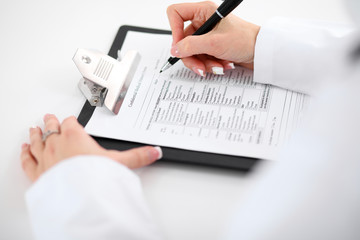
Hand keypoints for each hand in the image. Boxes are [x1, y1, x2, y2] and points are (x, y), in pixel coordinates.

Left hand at [21, 114, 161, 181]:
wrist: (76, 195)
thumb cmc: (93, 176)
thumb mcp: (119, 163)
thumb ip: (138, 156)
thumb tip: (155, 151)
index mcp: (75, 137)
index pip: (71, 123)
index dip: (72, 120)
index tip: (73, 119)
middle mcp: (57, 144)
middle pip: (52, 128)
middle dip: (52, 122)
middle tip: (50, 117)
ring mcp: (45, 158)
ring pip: (37, 141)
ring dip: (36, 134)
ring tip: (35, 128)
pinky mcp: (38, 173)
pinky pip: (28, 160)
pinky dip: (25, 154)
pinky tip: (24, 149)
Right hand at [167, 1, 259, 75]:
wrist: (261, 52)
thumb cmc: (245, 40)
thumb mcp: (215, 43)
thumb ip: (191, 46)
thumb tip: (175, 49)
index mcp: (203, 12)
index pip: (176, 14)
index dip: (174, 30)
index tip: (180, 46)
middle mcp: (203, 22)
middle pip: (183, 40)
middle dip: (192, 56)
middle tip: (199, 67)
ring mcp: (207, 36)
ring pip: (191, 52)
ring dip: (203, 63)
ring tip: (217, 66)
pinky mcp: (211, 48)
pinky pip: (201, 58)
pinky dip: (210, 65)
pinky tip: (221, 65)